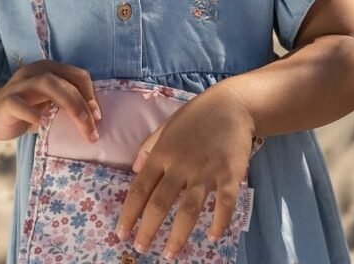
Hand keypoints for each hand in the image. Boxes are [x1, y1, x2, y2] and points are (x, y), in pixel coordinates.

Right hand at [0, 60, 100, 142]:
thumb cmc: (26, 110)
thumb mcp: (50, 104)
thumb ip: (67, 104)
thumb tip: (94, 118)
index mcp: (50, 69)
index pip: (78, 75)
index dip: (91, 94)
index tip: (97, 117)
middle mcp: (36, 71)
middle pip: (66, 81)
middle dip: (83, 105)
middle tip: (93, 129)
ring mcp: (20, 84)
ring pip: (47, 84)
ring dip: (68, 105)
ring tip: (79, 125)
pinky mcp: (6, 100)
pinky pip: (20, 104)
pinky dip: (33, 113)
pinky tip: (42, 124)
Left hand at [115, 82, 255, 259]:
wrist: (232, 105)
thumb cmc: (196, 115)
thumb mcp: (167, 126)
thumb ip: (149, 147)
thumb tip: (133, 169)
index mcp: (163, 153)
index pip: (140, 187)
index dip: (129, 212)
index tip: (121, 232)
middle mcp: (181, 165)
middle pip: (160, 204)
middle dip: (148, 229)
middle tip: (140, 248)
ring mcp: (205, 171)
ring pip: (188, 210)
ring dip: (178, 236)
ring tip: (169, 253)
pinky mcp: (229, 175)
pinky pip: (223, 205)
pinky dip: (218, 223)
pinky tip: (213, 236)